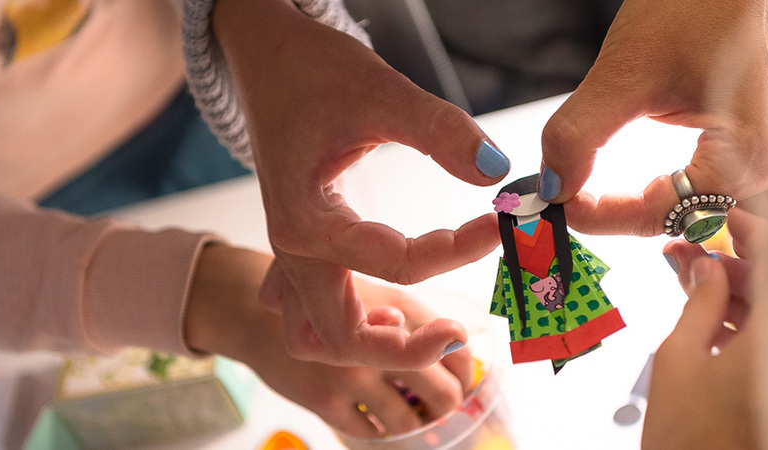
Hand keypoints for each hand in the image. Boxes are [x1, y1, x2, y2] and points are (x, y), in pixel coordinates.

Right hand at [184, 245, 473, 436]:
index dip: (463, 359)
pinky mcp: (323, 401)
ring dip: (420, 411)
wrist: (245, 301)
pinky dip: (382, 420)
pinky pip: (370, 429)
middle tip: (452, 386)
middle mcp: (374, 344)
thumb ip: (406, 306)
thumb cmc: (309, 281)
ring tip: (421, 396)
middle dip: (452, 392)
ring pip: (408, 419)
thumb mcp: (363, 275)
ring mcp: (347, 378)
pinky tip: (384, 402)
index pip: (448, 346)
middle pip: (441, 393)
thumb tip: (452, 339)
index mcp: (390, 303)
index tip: (462, 357)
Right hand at [212, 0, 505, 368]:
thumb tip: (496, 171)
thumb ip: (439, 131)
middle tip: (461, 331)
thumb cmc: (313, 69)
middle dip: (403, 349)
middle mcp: (292, 249)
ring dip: (361, 346)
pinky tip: (381, 306)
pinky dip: (338, 323)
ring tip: (412, 324)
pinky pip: (303, 311)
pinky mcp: (294, 245)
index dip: (459, 251)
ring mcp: (287, 252)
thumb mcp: (382, 91)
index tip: (503, 225)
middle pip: (341, 337)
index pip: (398, 266)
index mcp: (307, 221)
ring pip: (313, 335)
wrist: (264, 53)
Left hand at [538, 0, 767, 235]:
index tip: (552, 201)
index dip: (599, 216)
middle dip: (612, 216)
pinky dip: (645, 194)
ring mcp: (752, 164)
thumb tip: (552, 188)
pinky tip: (613, 187)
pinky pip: (686, 192)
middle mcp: (760, 170)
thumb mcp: (623, 73)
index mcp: (746, 157)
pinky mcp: (736, 152)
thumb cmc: (693, 8)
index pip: (659, 215)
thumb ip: (580, 135)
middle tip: (556, 201)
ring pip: (676, 211)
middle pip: (670, 219)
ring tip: (579, 196)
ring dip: (627, 209)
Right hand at [644, 210, 767, 447]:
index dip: (752, 231)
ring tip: (682, 275)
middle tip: (686, 250)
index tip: (724, 217)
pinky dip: (732, 318)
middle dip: (727, 261)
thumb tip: (705, 265)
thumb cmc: (687, 435)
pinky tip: (699, 310)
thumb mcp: (679, 355)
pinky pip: (760, 336)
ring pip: (763, 309)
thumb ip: (698, 301)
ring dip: (726, 288)